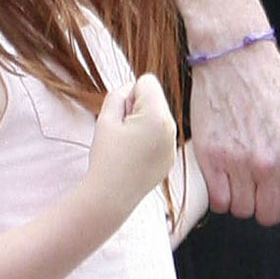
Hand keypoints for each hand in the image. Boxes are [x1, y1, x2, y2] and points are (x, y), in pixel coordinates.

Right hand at [87, 74, 179, 226]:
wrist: (111, 197)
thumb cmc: (106, 157)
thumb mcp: (105, 119)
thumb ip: (118, 95)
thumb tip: (132, 88)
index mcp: (158, 116)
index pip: (146, 81)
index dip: (129, 94)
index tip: (121, 116)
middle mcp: (172, 129)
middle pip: (154, 98)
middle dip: (137, 107)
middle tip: (122, 133)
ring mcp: (173, 145)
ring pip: (157, 117)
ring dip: (142, 123)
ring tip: (127, 146)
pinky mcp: (170, 157)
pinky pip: (160, 136)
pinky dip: (148, 139)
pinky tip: (134, 157)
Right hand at [190, 42, 279, 224]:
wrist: (235, 57)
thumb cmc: (279, 80)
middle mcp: (269, 165)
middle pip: (271, 216)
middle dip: (271, 202)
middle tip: (266, 181)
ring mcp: (237, 164)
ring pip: (243, 211)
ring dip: (245, 199)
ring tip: (245, 176)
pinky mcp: (210, 158)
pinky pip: (218, 202)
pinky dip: (223, 195)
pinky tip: (227, 176)